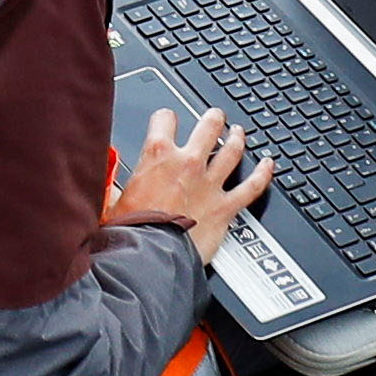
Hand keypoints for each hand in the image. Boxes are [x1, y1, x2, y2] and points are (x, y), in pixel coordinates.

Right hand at [109, 107, 276, 260]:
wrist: (150, 258)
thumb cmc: (131, 232)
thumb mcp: (113, 199)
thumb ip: (115, 183)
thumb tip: (106, 182)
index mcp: (158, 155)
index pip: (165, 118)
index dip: (166, 118)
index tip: (167, 121)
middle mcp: (188, 163)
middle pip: (209, 125)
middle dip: (213, 118)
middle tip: (215, 117)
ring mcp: (210, 184)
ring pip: (232, 150)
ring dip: (237, 138)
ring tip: (238, 132)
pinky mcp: (225, 207)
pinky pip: (252, 187)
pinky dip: (263, 174)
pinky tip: (269, 165)